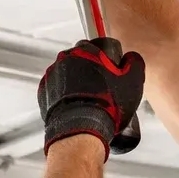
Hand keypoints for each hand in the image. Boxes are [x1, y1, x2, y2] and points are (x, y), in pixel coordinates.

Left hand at [38, 37, 144, 158]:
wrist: (80, 130)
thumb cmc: (106, 106)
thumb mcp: (132, 81)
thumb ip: (134, 62)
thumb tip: (131, 59)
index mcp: (86, 50)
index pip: (100, 47)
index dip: (109, 61)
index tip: (113, 73)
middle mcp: (65, 59)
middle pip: (83, 61)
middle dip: (92, 72)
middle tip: (103, 90)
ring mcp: (51, 76)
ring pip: (68, 75)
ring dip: (78, 84)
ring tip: (90, 102)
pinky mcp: (43, 93)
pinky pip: (57, 90)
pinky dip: (66, 96)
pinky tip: (77, 107)